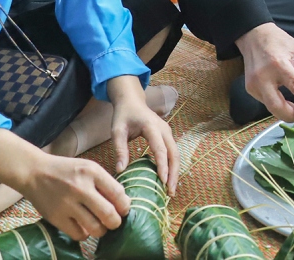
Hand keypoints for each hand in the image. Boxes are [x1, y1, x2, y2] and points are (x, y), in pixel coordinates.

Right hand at [20, 153, 130, 241]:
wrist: (35, 172)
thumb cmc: (66, 170)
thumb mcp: (88, 168)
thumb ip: (105, 183)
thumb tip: (124, 204)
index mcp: (92, 171)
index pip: (118, 194)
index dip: (125, 206)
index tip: (123, 210)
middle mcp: (80, 187)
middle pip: (109, 214)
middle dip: (116, 222)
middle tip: (114, 222)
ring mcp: (67, 204)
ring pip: (95, 228)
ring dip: (102, 231)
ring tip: (100, 227)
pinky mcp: (56, 217)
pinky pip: (78, 235)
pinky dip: (85, 234)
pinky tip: (84, 227)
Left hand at [106, 75, 179, 193]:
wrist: (132, 101)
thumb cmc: (123, 115)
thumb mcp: (117, 131)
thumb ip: (119, 149)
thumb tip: (121, 170)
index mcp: (152, 127)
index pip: (160, 149)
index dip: (162, 166)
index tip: (162, 181)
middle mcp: (164, 130)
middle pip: (174, 154)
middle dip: (173, 173)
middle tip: (170, 192)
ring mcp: (168, 132)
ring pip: (176, 154)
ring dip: (175, 172)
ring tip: (171, 190)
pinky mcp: (167, 136)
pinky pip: (173, 152)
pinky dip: (172, 166)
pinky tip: (168, 179)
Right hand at [235, 23, 293, 122]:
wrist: (253, 36)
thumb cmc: (276, 41)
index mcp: (278, 64)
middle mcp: (263, 76)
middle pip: (277, 106)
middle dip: (293, 116)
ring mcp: (254, 84)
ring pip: (271, 108)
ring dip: (286, 112)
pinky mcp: (250, 89)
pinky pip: (266, 103)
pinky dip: (278, 105)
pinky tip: (286, 103)